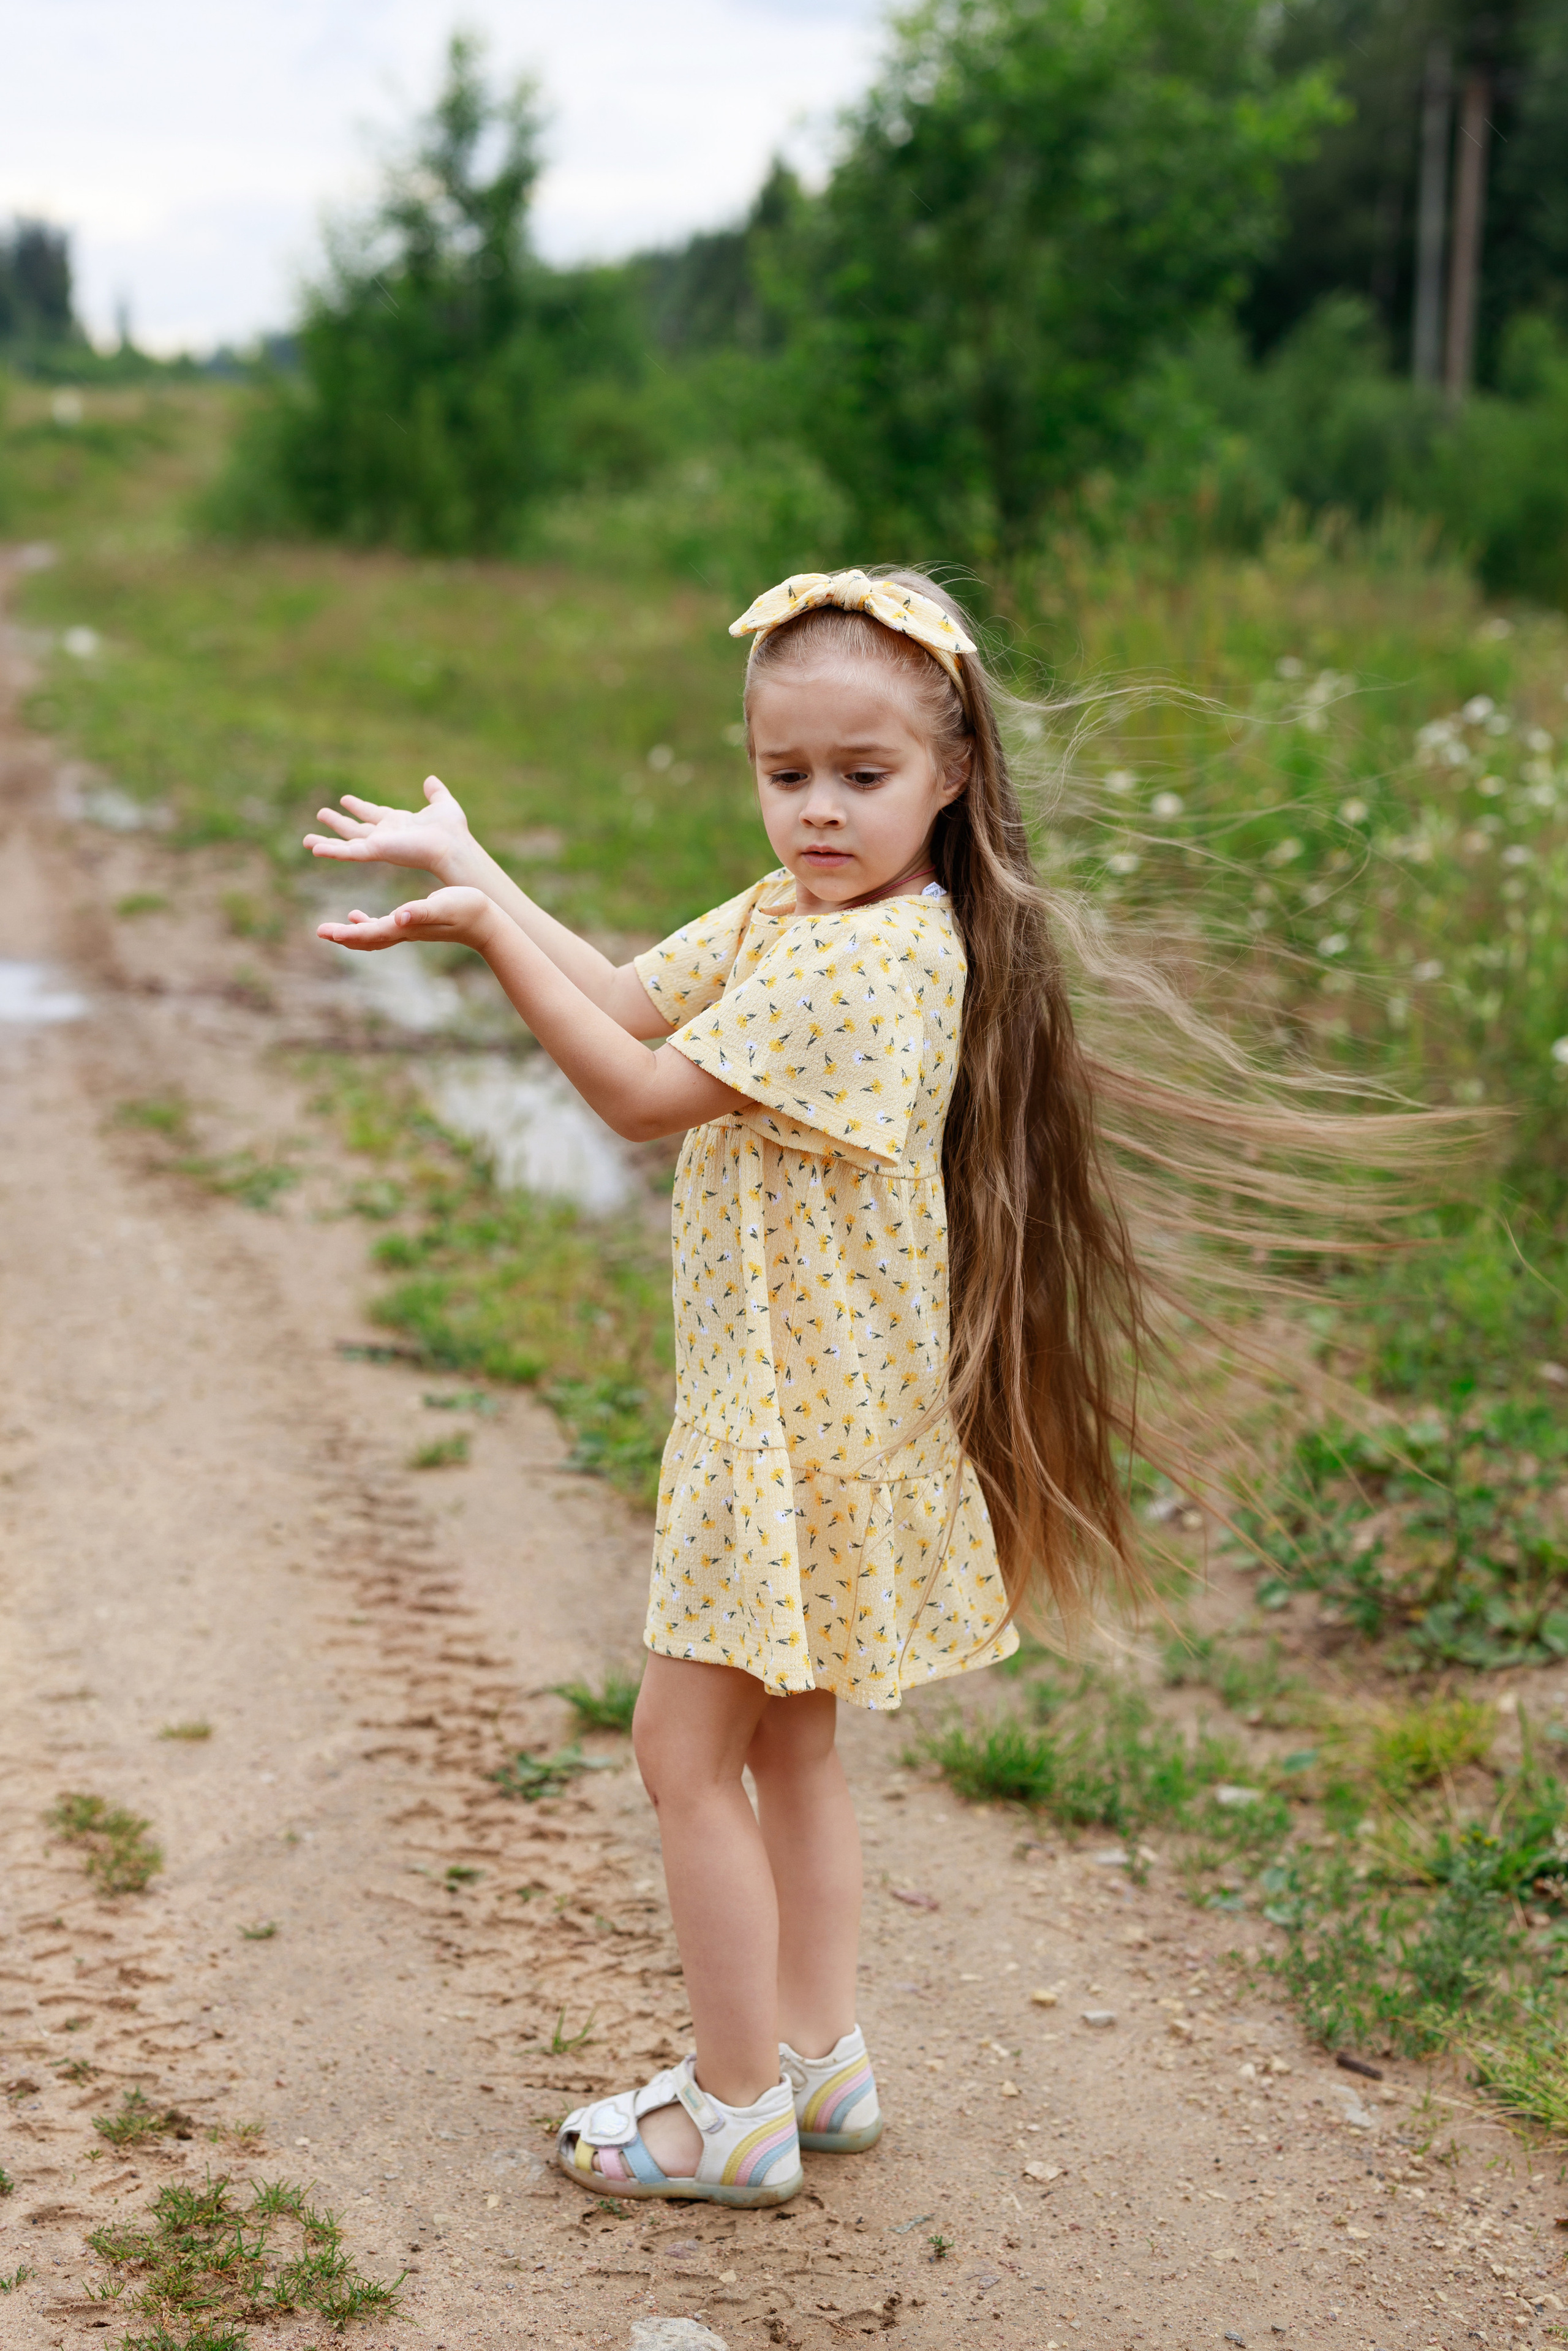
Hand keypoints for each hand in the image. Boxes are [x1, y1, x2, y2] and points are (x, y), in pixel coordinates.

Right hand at [304, 774, 472, 881]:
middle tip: (320, 814)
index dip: (359, 807)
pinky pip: (348, 852)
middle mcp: (385, 836)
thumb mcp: (442, 803)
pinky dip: (331, 851)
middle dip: (338, 823)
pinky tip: (314, 849)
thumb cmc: (452, 830)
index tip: (345, 800)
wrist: (452, 845)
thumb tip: (430, 779)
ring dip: (326, 841)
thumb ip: (435, 793)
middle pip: (355, 829)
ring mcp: (378, 845)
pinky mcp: (375, 851)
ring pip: (346, 844)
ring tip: (307, 840)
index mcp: (398, 824)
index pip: (373, 814)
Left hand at [316, 886, 495, 952]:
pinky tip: (357, 915)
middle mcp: (404, 931)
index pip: (371, 933)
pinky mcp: (414, 924)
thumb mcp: (443, 905)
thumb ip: (421, 911)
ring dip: (351, 933)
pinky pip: (383, 928)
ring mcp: (409, 930)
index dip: (347, 933)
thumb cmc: (467, 909)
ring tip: (332, 930)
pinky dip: (367, 924)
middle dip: (342, 937)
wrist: (485, 921)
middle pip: (367, 939)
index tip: (326, 931)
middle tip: (320, 932)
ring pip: (372, 936)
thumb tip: (399, 916)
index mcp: (407, 927)